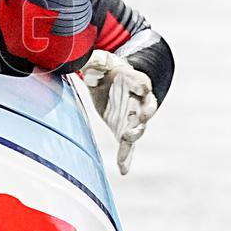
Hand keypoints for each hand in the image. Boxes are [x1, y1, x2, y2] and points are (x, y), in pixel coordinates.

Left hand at [80, 50, 158, 174]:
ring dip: (135, 133)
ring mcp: (132, 117)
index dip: (142, 85)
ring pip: (139, 127)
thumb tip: (84, 63)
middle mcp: (137, 100)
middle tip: (140, 118)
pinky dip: (125, 157)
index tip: (143, 87)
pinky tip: (123, 169)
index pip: (141, 82)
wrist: (108, 80)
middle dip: (144, 113)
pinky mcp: (124, 129)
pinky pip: (126, 146)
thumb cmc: (105, 68)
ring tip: (129, 139)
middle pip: (146, 107)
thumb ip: (93, 62)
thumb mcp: (98, 61)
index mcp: (133, 80)